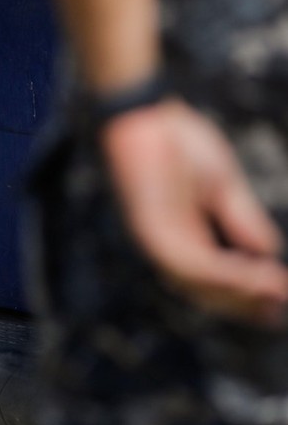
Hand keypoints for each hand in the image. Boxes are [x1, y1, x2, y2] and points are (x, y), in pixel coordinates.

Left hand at [100, 99, 287, 326]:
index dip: (246, 293)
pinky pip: (185, 260)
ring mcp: (155, 235)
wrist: (150, 113)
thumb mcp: (223, 186)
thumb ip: (242, 220)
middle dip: (242, 303)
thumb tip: (268, 252)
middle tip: (278, 311)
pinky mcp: (148, 225)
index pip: (213, 278)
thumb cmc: (182, 143)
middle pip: (203, 290)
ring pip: (196, 281)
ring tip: (272, 291)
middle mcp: (165, 242)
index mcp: (182, 235)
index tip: (280, 304)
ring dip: (235, 290)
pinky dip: (218, 273)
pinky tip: (249, 275)